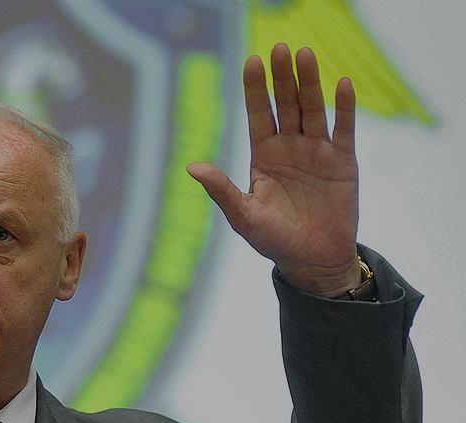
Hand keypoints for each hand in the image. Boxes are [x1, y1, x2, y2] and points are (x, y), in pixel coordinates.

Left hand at [187, 43, 361, 297]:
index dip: (256, 88)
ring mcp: (317, 152)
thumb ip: (221, 190)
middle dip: (282, 77)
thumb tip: (191, 167)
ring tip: (306, 55)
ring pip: (314, 109)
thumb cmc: (274, 240)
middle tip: (280, 47)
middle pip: (286, 104)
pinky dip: (345, 107)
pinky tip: (343, 84)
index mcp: (264, 155)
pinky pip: (344, 129)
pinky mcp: (343, 162)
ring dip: (310, 83)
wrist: (313, 261)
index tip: (252, 61)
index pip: (258, 113)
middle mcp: (290, 147)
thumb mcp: (243, 216)